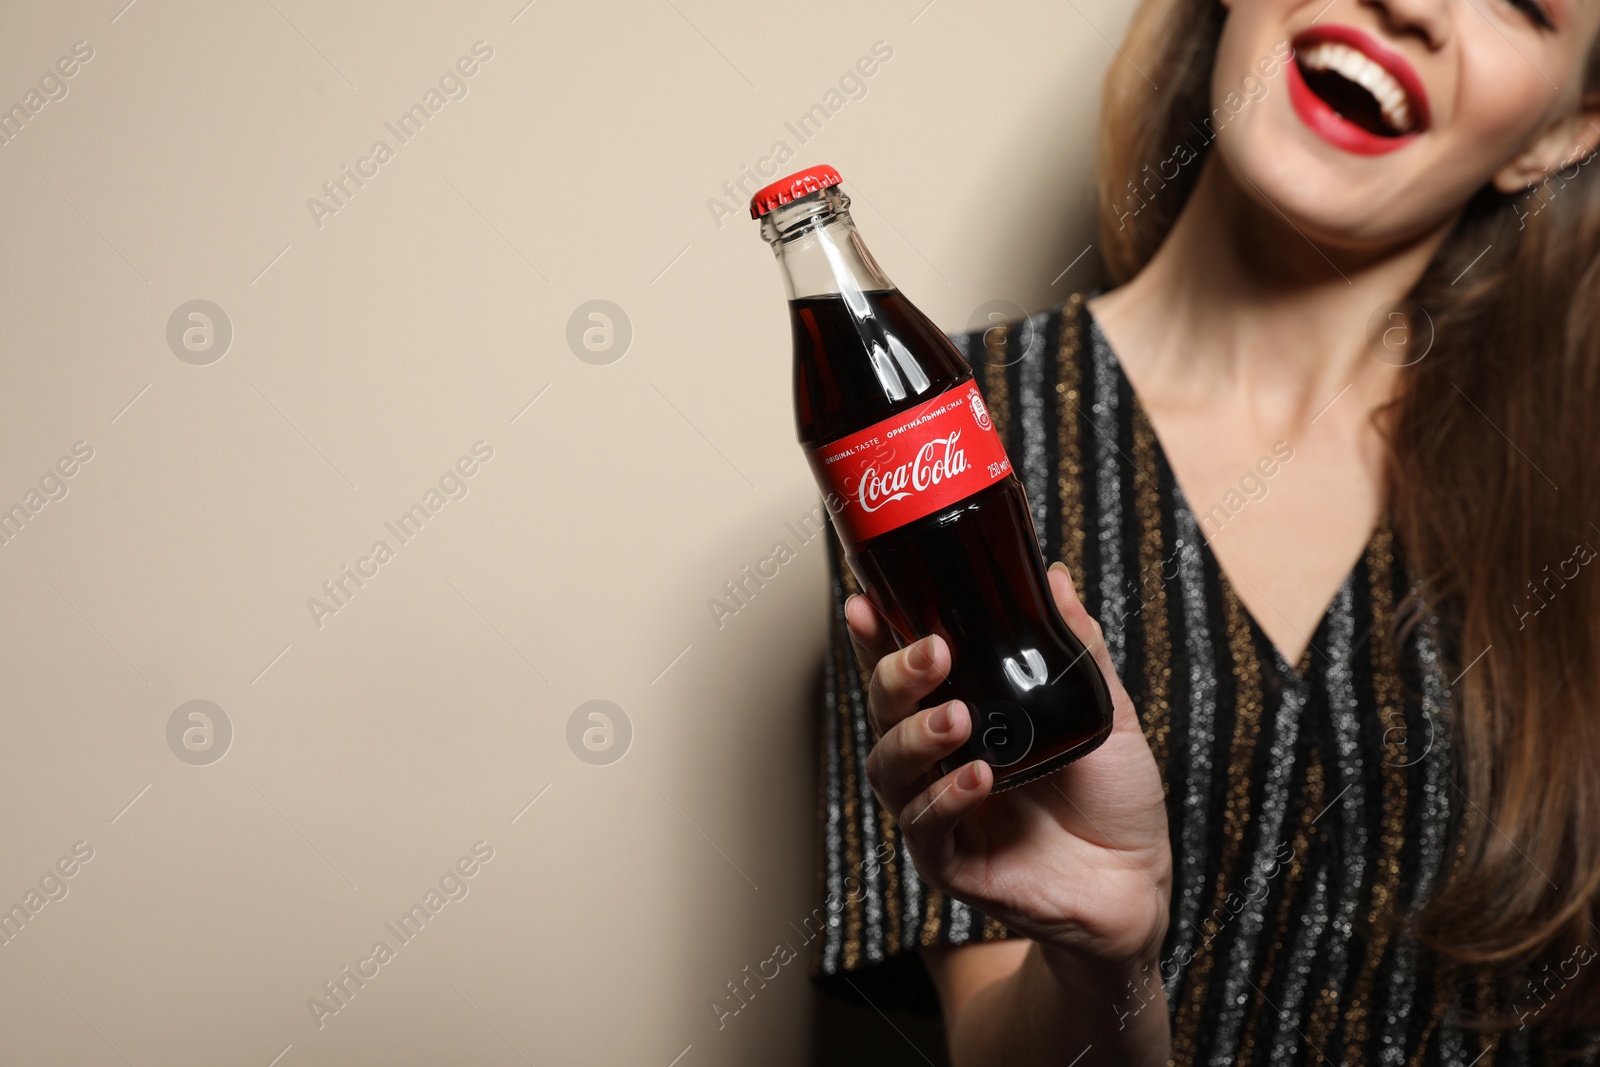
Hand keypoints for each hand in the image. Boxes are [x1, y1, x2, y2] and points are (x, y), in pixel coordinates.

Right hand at [848, 562, 1171, 969]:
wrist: (1138, 880)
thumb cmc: (1114, 798)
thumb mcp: (1105, 711)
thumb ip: (1077, 647)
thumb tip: (1054, 579)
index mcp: (965, 716)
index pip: (904, 671)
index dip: (876, 637)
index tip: (865, 603)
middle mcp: (941, 760)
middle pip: (885, 712)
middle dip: (897, 677)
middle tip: (932, 654)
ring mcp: (940, 810)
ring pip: (891, 769)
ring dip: (916, 737)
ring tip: (956, 718)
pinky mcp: (951, 862)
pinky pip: (926, 827)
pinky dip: (947, 798)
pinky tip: (978, 777)